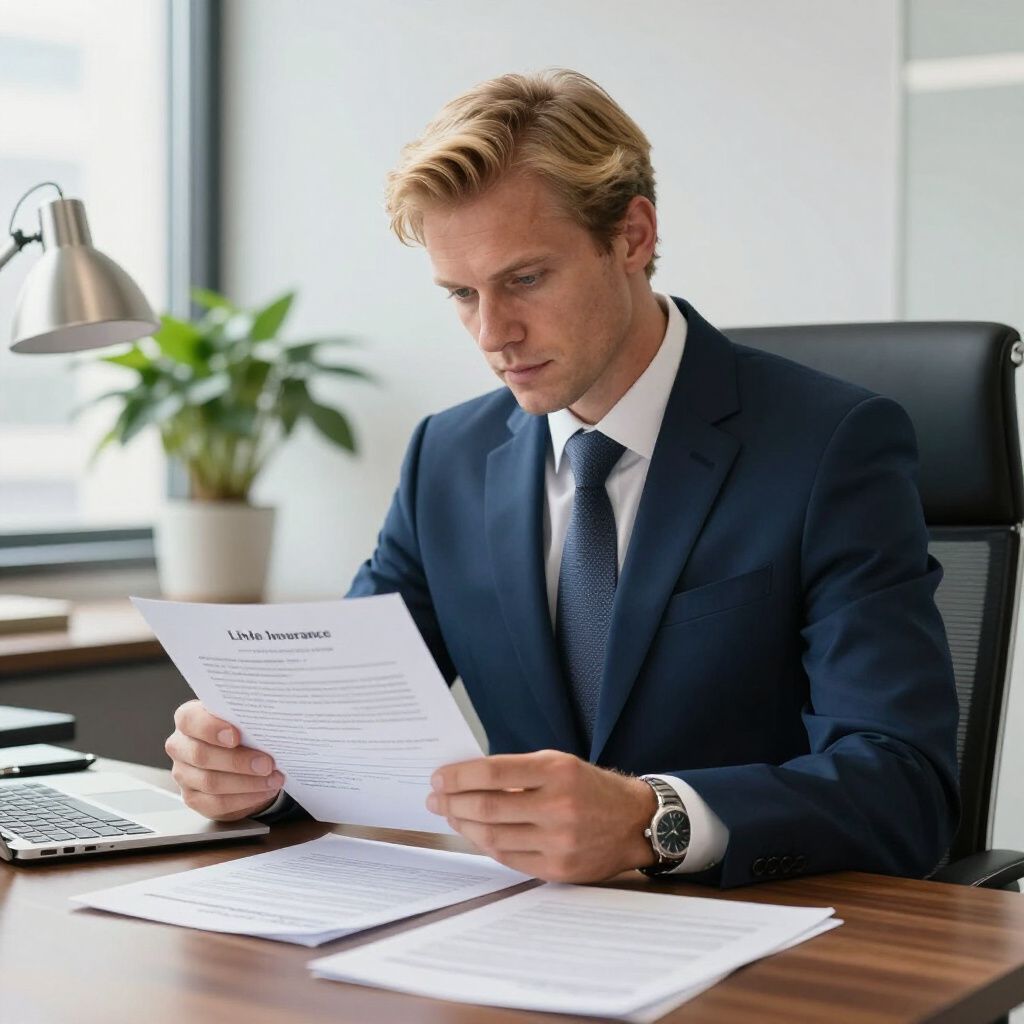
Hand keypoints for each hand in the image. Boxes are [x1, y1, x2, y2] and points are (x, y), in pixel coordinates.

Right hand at [165, 699, 283, 820]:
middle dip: (238, 761)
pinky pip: (216, 803)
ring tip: (273, 779)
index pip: (190, 719)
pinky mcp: (193, 798)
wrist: (239, 756)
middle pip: (201, 755)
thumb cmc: (240, 730)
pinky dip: (245, 798)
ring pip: (210, 782)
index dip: (211, 728)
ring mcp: (184, 774)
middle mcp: (180, 746)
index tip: (235, 736)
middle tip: (267, 763)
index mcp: (188, 719)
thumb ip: (246, 717)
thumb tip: (269, 722)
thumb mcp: (242, 718)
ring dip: (247, 782)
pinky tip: (264, 791)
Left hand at [426, 749, 657, 882]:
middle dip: (452, 803)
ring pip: (493, 837)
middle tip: (434, 799)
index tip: (438, 778)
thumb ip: (517, 771)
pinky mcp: (559, 869)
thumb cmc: (589, 787)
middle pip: (488, 807)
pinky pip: (508, 858)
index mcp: (557, 771)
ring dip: (463, 826)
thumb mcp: (559, 764)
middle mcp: (559, 806)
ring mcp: (559, 841)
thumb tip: (466, 779)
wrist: (634, 821)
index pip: (494, 772)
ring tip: (450, 815)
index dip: (459, 776)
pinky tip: (473, 834)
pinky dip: (485, 845)